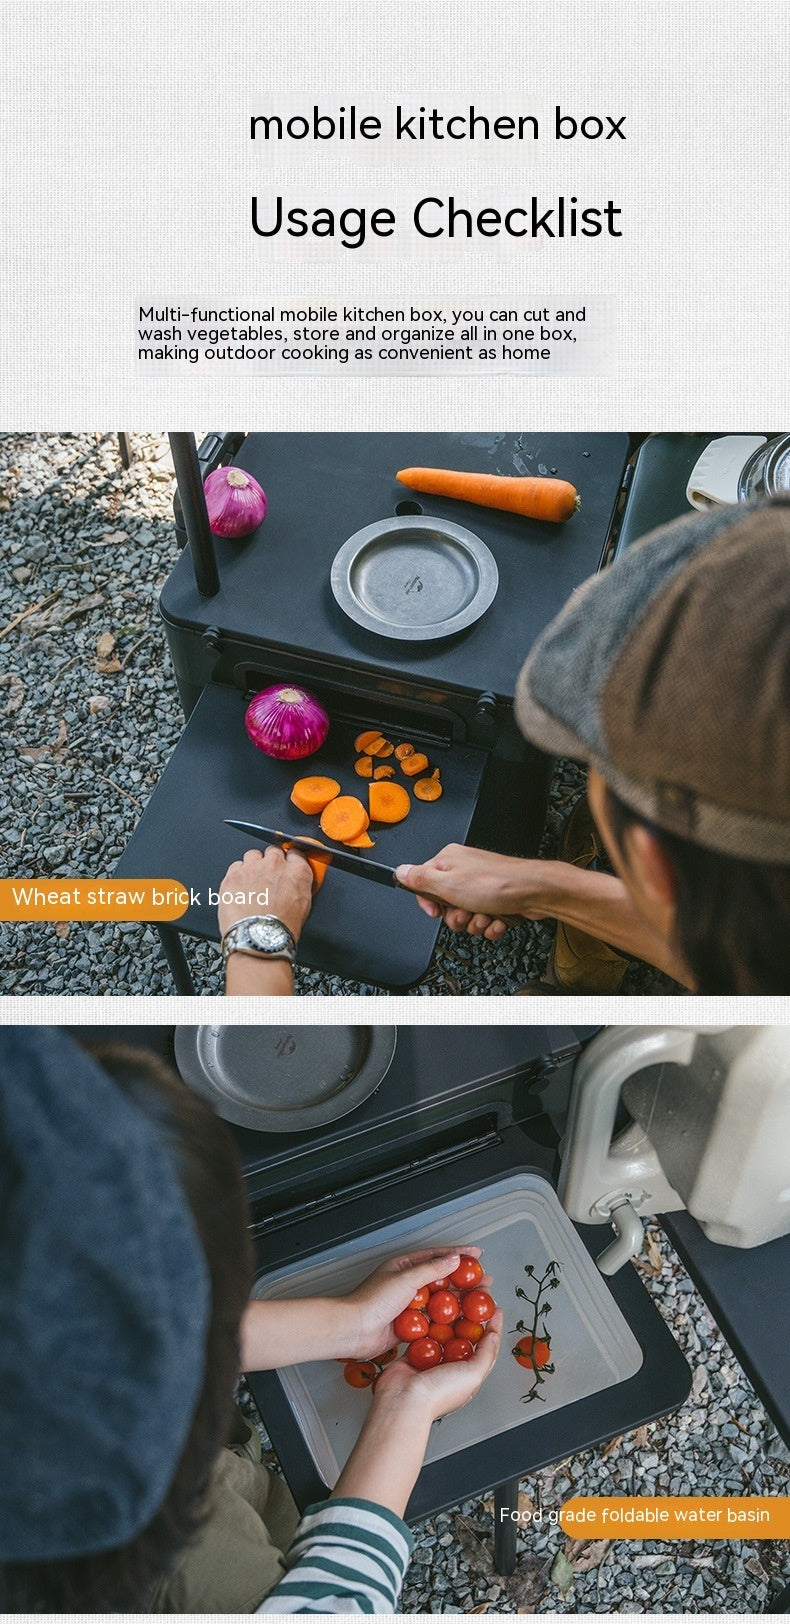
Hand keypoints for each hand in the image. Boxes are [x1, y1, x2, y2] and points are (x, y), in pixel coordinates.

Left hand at [217, 845, 313, 941]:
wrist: (257, 940)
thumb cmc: (280, 929)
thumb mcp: (304, 906)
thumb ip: (300, 884)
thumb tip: (295, 881)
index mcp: (297, 872)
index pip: (295, 852)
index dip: (289, 860)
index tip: (286, 866)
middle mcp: (275, 865)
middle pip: (273, 851)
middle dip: (270, 862)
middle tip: (268, 879)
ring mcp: (253, 868)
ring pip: (252, 855)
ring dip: (253, 866)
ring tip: (252, 885)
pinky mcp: (233, 875)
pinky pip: (235, 866)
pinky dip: (237, 875)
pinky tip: (240, 890)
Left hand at [342, 1248, 483, 1359]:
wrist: (354, 1330)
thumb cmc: (372, 1301)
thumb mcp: (406, 1279)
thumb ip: (432, 1269)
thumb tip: (454, 1258)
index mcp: (404, 1266)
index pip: (437, 1256)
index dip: (459, 1254)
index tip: (477, 1254)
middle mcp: (407, 1283)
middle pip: (441, 1279)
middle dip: (464, 1280)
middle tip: (484, 1282)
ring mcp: (408, 1304)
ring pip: (439, 1301)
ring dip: (458, 1302)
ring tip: (478, 1303)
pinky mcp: (409, 1324)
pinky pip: (432, 1320)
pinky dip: (446, 1321)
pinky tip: (460, 1324)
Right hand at [371, 1307, 502, 1422]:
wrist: (404, 1400)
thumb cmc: (439, 1394)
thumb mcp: (473, 1375)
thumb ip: (486, 1354)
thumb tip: (494, 1334)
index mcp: (469, 1374)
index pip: (486, 1345)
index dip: (492, 1326)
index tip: (495, 1308)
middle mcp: (452, 1366)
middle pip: (465, 1334)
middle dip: (470, 1315)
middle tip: (472, 1297)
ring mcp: (434, 1359)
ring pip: (444, 1331)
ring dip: (448, 1316)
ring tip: (452, 1297)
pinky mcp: (415, 1353)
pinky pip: (423, 1333)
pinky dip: (426, 1322)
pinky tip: (431, 1308)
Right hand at [395, 844, 550, 940]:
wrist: (534, 892)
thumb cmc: (497, 883)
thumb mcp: (448, 884)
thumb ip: (420, 878)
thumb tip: (399, 871)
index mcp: (448, 861)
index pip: (423, 883)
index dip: (429, 903)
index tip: (437, 912)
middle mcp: (464, 870)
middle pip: (446, 904)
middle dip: (456, 917)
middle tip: (467, 912)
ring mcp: (481, 885)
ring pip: (466, 915)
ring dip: (475, 922)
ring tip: (485, 914)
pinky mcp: (496, 899)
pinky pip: (484, 919)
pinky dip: (490, 924)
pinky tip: (497, 918)